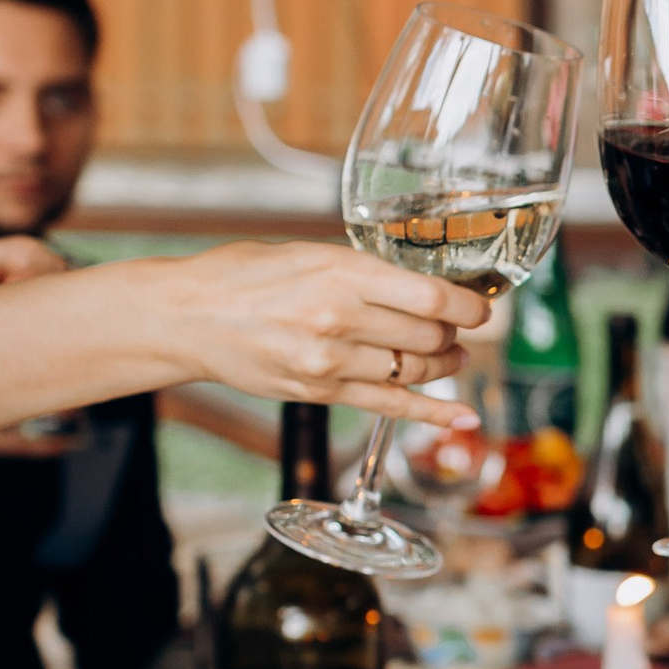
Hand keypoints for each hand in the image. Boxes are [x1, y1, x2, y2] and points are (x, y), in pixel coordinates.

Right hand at [155, 241, 475, 420]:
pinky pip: (390, 406)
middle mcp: (339, 319)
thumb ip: (361, 270)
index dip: (468, 305)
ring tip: (450, 356)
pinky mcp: (320, 392)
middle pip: (428, 335)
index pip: (430, 297)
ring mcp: (330, 361)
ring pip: (413, 369)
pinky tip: (462, 415)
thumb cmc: (243, 275)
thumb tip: (417, 283)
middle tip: (459, 327)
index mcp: (340, 273)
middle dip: (453, 333)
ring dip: (442, 364)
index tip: (480, 305)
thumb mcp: (307, 253)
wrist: (188, 317)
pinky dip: (432, 413)